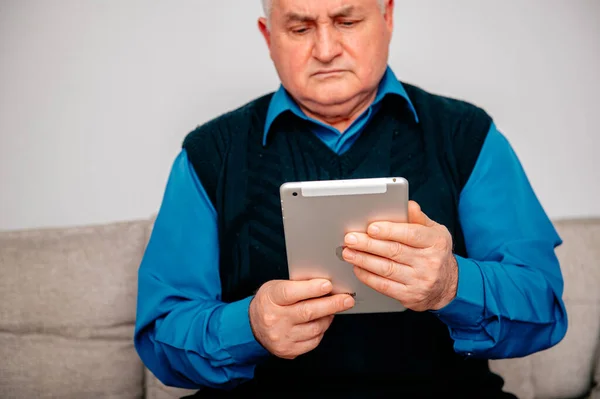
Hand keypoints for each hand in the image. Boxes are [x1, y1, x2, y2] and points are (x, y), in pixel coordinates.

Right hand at [249, 279, 354, 358]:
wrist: (253, 325)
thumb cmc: (270, 302)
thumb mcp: (276, 287)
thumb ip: (298, 285)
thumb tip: (325, 284)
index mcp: (271, 298)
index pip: (291, 292)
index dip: (311, 289)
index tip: (328, 285)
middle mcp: (274, 319)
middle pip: (308, 312)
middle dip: (332, 304)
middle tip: (347, 300)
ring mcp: (281, 337)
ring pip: (314, 328)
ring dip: (328, 318)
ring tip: (332, 310)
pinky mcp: (288, 350)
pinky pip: (313, 341)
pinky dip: (321, 331)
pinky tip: (321, 322)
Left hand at [342, 201, 457, 311]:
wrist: (447, 286)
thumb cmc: (434, 253)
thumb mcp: (434, 232)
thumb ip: (418, 218)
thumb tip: (408, 205)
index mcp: (435, 242)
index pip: (411, 234)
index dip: (389, 231)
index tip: (371, 228)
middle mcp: (430, 262)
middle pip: (394, 251)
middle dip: (369, 244)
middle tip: (351, 238)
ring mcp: (420, 281)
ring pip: (386, 269)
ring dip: (363, 260)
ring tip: (348, 252)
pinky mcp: (410, 296)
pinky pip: (384, 286)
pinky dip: (368, 276)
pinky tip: (358, 268)